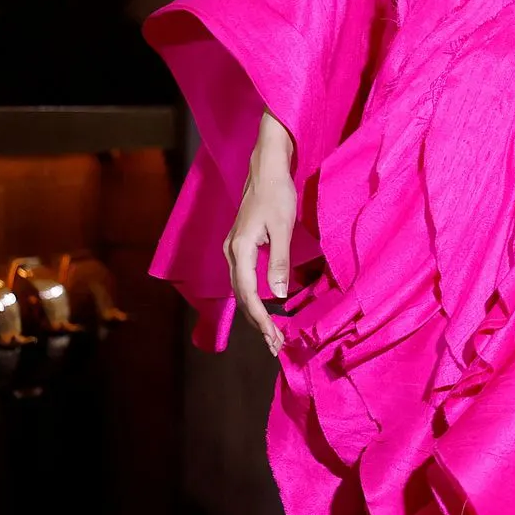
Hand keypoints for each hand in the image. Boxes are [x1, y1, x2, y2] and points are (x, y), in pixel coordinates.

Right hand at [225, 111, 295, 356]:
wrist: (266, 169)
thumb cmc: (277, 194)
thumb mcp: (283, 228)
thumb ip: (279, 261)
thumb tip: (278, 295)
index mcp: (239, 249)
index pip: (248, 293)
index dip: (261, 319)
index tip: (274, 338)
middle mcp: (231, 252)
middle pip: (241, 296)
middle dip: (257, 323)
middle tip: (275, 345)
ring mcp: (233, 250)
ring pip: (241, 290)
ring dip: (255, 313)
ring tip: (271, 334)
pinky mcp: (239, 247)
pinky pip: (244, 279)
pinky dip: (254, 298)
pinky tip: (266, 308)